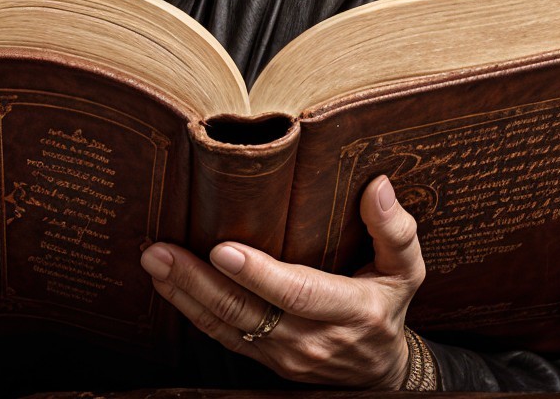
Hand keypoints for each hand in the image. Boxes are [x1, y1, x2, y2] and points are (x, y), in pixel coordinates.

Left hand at [139, 175, 423, 388]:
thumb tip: (378, 185)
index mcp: (350, 310)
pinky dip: (190, 310)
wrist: (380, 374)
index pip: (298, 293)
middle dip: (198, 281)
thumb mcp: (405, 271)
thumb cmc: (388, 307)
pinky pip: (221, 336)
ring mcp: (283, 355)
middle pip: (246, 312)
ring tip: (154, 261)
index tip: (222, 250)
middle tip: (161, 250)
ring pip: (226, 326)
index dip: (258, 274)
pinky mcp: (263, 359)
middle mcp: (311, 338)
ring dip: (185, 294)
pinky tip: (166, 283)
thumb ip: (395, 230)